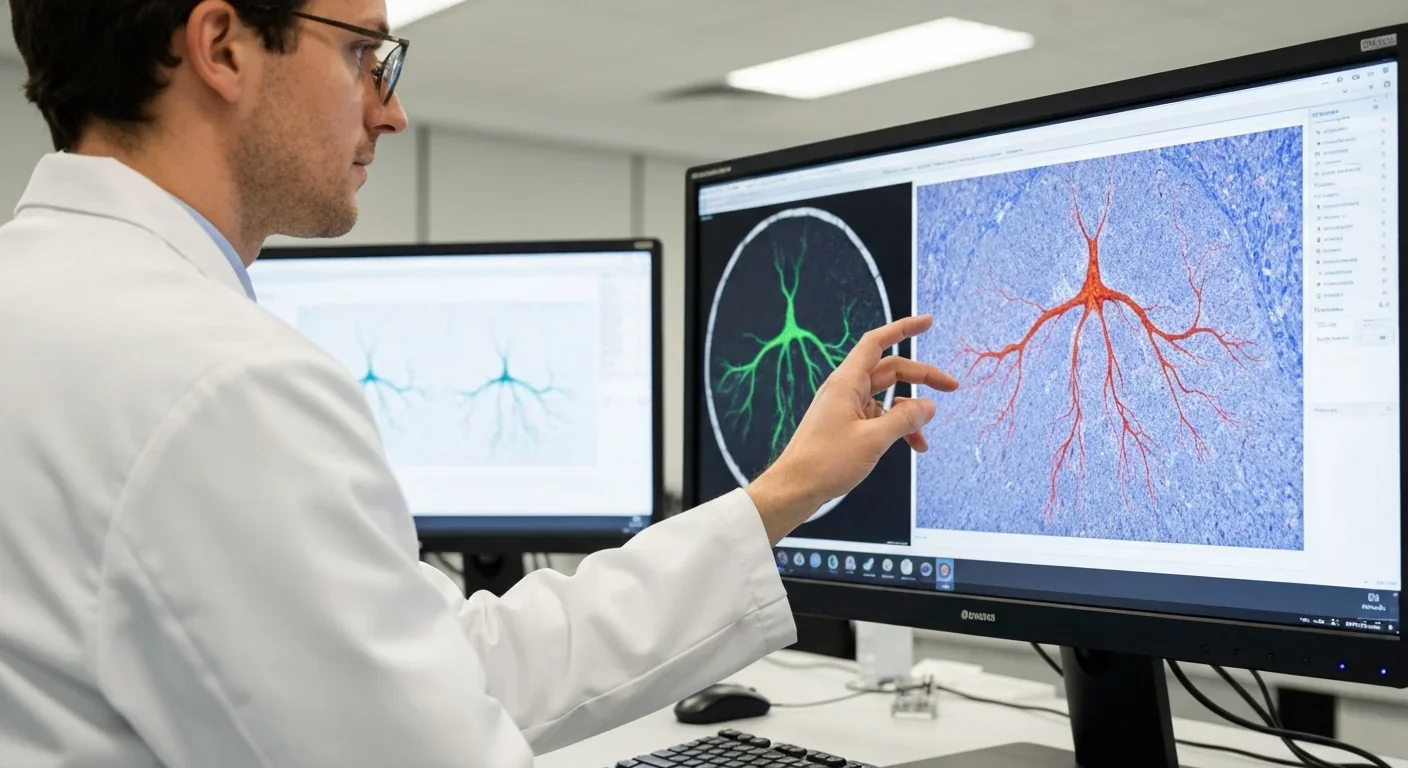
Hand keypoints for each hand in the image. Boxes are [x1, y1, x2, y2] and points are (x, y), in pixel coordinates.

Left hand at [746, 315, 958, 543]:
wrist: (795, 488)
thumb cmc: (825, 462)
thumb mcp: (873, 439)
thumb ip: (904, 419)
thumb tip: (929, 405)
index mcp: (847, 382)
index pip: (877, 342)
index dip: (902, 328)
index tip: (927, 321)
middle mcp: (846, 389)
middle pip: (890, 370)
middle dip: (921, 377)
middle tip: (951, 386)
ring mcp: (846, 407)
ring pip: (887, 398)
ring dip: (910, 413)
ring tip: (925, 437)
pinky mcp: (846, 426)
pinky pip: (879, 418)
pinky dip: (897, 428)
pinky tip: (912, 447)